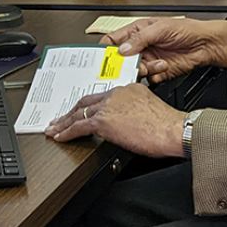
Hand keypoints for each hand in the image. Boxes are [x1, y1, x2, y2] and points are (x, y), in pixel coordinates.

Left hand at [45, 84, 186, 157]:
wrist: (172, 130)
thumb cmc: (168, 126)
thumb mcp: (151, 111)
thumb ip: (136, 113)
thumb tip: (129, 126)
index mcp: (128, 90)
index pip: (102, 96)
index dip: (89, 105)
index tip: (83, 111)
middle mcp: (116, 94)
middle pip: (86, 102)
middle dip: (71, 111)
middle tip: (60, 119)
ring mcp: (108, 106)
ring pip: (78, 113)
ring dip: (63, 122)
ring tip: (54, 129)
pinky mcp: (103, 121)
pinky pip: (78, 126)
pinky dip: (66, 132)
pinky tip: (60, 137)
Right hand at [102, 18, 226, 84]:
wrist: (206, 44)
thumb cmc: (187, 29)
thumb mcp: (160, 28)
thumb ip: (140, 39)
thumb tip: (122, 49)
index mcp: (137, 32)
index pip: (113, 41)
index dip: (106, 50)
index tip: (103, 58)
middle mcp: (141, 47)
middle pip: (121, 60)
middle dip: (123, 64)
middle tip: (128, 65)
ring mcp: (149, 60)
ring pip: (135, 70)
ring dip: (142, 69)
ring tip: (155, 63)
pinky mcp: (159, 72)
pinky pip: (149, 79)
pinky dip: (154, 75)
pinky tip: (164, 66)